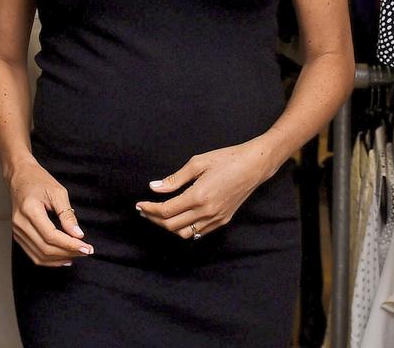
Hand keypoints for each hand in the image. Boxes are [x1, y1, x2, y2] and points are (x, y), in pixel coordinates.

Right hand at [7, 158, 93, 266]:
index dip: (70, 244)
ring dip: (60, 259)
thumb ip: (67, 215)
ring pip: (39, 255)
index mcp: (29, 210)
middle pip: (45, 248)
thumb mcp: (57, 192)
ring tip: (77, 255)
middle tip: (86, 251)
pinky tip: (63, 258)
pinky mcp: (18, 235)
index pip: (51, 236)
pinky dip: (49, 260)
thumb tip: (78, 235)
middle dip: (68, 252)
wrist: (19, 176)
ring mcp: (17, 231)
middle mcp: (20, 223)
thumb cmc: (38, 180)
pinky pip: (33, 253)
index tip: (87, 247)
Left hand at [135, 140, 278, 239]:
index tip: (139, 204)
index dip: (149, 209)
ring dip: (168, 227)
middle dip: (154, 219)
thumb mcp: (198, 163)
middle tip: (144, 210)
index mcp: (198, 196)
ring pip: (185, 233)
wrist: (254, 166)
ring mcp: (216, 218)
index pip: (166, 211)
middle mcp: (207, 212)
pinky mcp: (223, 220)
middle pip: (172, 225)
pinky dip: (184, 229)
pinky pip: (198, 232)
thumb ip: (175, 179)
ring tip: (158, 215)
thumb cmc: (226, 159)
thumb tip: (154, 187)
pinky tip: (178, 218)